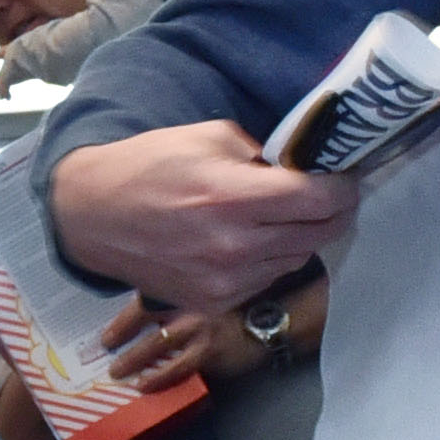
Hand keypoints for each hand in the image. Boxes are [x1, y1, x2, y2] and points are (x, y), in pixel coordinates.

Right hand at [50, 121, 351, 309]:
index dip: (343, 187)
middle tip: (332, 195)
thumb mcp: (211, 137)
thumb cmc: (150, 165)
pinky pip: (267, 279)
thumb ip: (263, 154)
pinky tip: (254, 239)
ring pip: (297, 259)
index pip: (320, 200)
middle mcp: (234, 247)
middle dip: (333, 212)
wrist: (94, 216)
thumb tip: (302, 168)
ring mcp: (225, 282)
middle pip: (319, 234)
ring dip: (302, 236)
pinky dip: (272, 258)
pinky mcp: (213, 303)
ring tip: (289, 215)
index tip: (345, 178)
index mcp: (234, 198)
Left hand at [99, 299, 226, 394]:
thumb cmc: (233, 310)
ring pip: (157, 343)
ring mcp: (198, 327)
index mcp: (184, 288)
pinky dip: (159, 377)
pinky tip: (145, 384)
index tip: (107, 334)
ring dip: (134, 359)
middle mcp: (188, 303)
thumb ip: (179, 303)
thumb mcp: (205, 296)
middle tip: (105, 349)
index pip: (145, 299)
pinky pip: (178, 366)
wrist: (266, 322)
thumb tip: (146, 321)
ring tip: (117, 372)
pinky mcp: (209, 349)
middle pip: (145, 317)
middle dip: (121, 335)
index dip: (123, 318)